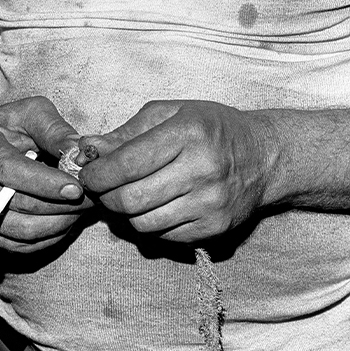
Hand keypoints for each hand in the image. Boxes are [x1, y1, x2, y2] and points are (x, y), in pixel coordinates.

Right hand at [0, 96, 87, 251]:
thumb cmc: (11, 125)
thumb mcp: (32, 113)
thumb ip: (55, 131)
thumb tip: (80, 154)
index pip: (10, 170)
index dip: (45, 182)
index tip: (77, 188)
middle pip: (18, 203)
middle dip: (62, 205)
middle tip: (93, 198)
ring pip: (21, 229)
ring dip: (60, 223)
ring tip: (84, 209)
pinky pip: (19, 244)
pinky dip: (48, 237)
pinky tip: (67, 220)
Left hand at [78, 100, 277, 242]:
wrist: (263, 156)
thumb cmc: (210, 128)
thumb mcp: (170, 113)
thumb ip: (126, 132)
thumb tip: (85, 150)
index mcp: (188, 133)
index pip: (126, 163)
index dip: (97, 174)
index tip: (88, 174)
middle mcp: (201, 169)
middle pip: (130, 199)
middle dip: (105, 197)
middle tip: (101, 190)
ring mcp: (210, 203)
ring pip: (143, 224)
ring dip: (124, 215)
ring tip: (124, 198)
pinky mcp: (215, 228)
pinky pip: (164, 237)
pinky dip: (149, 225)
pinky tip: (152, 208)